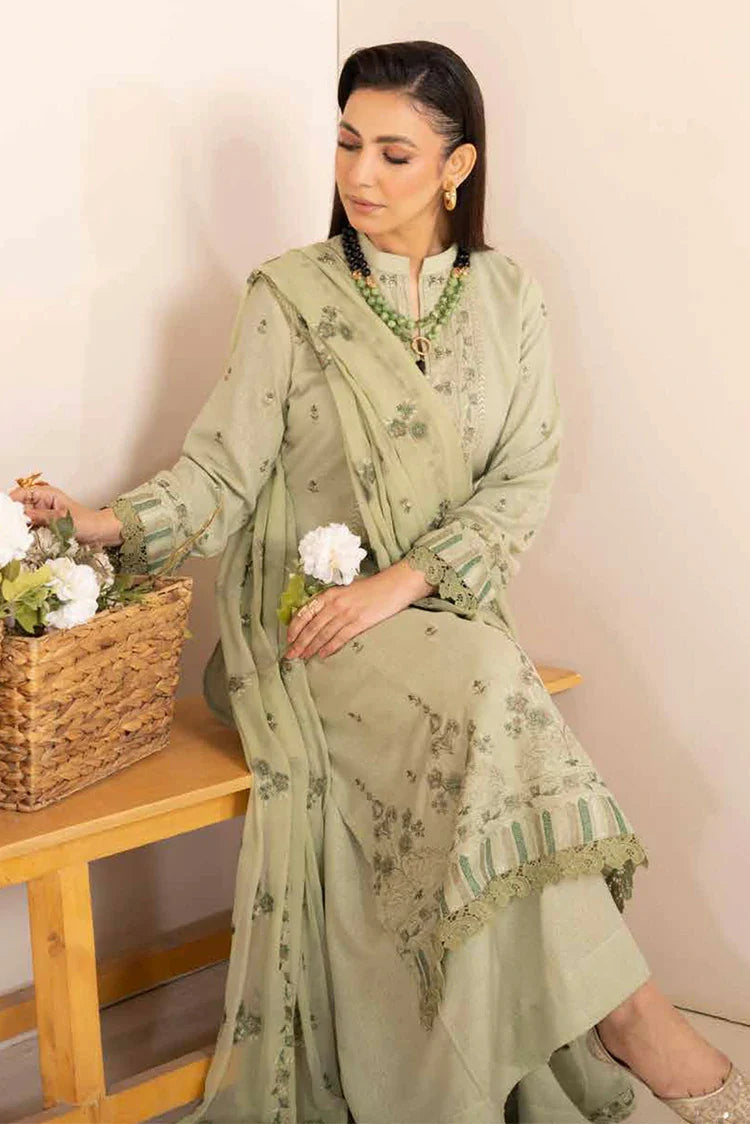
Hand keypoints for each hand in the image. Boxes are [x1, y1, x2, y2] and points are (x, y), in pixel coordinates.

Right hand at [7, 483, 111, 545]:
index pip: (21, 493)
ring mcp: (42, 514)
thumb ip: (41, 517)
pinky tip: (23, 539)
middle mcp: (42, 502)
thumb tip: (22, 515)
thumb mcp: (62, 520)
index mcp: (46, 494)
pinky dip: (26, 533)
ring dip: (19, 526)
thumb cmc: (87, 522)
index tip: (6, 514)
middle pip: (19, 506)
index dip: (11, 502)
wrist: (100, 533)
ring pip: (23, 518)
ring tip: (15, 535)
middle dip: (13, 516)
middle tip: (10, 528)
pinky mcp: (44, 526)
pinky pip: (30, 528)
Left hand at [284, 560, 434, 660]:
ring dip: (311, 647)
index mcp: (330, 593)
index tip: (289, 637)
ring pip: (323, 634)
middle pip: (312, 626)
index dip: (295, 626)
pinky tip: (322, 655)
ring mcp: (347, 614)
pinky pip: (340, 638)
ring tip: (303, 656)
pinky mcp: (359, 623)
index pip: (306, 611)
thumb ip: (332, 601)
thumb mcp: (346, 590)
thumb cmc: (371, 588)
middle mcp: (335, 603)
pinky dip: (330, 647)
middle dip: (299, 642)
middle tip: (291, 654)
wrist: (394, 586)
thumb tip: (317, 617)